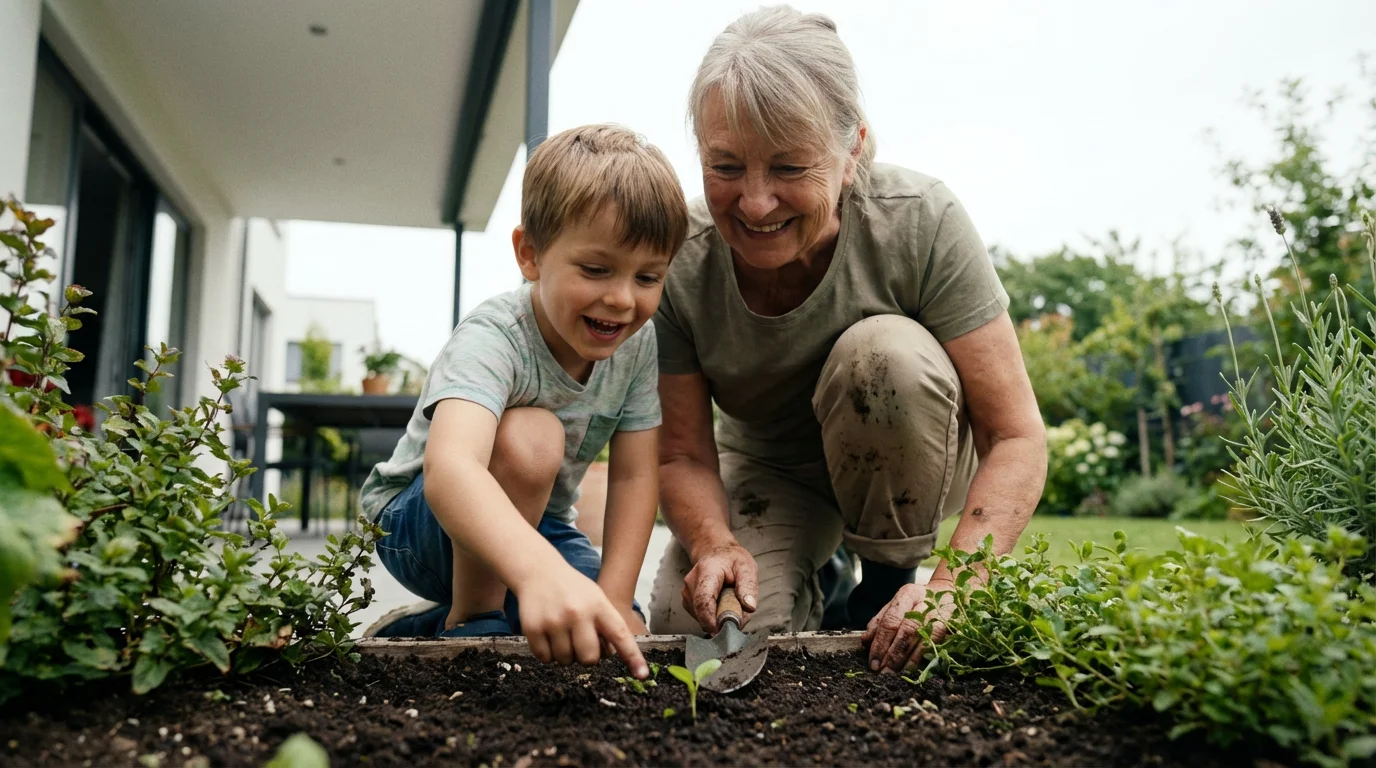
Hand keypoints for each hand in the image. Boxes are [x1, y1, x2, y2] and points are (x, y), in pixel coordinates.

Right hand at [515, 566, 648, 678]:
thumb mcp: (596, 598)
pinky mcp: (533, 628)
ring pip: (565, 661)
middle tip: (580, 642)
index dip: (632, 657)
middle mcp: (577, 613)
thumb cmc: (573, 590)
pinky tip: (548, 636)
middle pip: (589, 658)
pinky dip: (547, 654)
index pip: (620, 635)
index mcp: (598, 606)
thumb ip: (606, 625)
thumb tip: (610, 655)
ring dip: (565, 655)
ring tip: (562, 634)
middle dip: (586, 657)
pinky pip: (545, 658)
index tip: (642, 675)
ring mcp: (554, 621)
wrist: (539, 571)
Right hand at [681, 543, 758, 632]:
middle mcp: (691, 582)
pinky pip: (700, 617)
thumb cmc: (732, 561)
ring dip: (717, 618)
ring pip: (701, 617)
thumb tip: (749, 607)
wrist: (717, 555)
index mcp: (707, 571)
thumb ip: (748, 586)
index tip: (719, 631)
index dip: (709, 618)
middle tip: (737, 615)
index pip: (703, 599)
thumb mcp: (746, 568)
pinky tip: (721, 605)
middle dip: (719, 620)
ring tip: (729, 603)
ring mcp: (686, 592)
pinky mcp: (687, 601)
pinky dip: (712, 617)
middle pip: (701, 611)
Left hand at [861, 579, 955, 672]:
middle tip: (883, 672)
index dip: (880, 643)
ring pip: (924, 639)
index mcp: (907, 594)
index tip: (873, 662)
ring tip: (897, 675)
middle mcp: (925, 602)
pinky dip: (926, 659)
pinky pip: (938, 645)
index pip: (890, 620)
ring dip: (909, 660)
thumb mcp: (898, 604)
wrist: (952, 592)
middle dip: (893, 654)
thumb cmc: (919, 602)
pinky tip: (916, 671)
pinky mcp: (954, 626)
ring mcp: (942, 614)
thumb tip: (865, 641)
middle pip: (907, 630)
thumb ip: (880, 621)